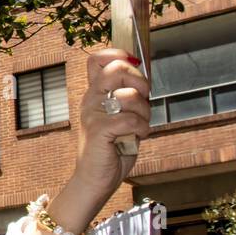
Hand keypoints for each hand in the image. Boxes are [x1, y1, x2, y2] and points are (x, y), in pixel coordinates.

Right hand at [26, 48, 150, 234]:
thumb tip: (143, 74)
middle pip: (117, 68)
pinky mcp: (99, 130)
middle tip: (144, 99)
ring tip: (139, 126)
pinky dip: (142, 129)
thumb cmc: (112, 150)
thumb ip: (127, 97)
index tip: (133, 66)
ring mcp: (92, 114)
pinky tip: (138, 138)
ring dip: (144, 112)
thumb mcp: (120, 117)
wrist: (95, 180)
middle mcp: (90, 99)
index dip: (118, 54)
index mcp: (94, 94)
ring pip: (130, 96)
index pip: (97, 59)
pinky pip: (131, 120)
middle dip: (140, 81)